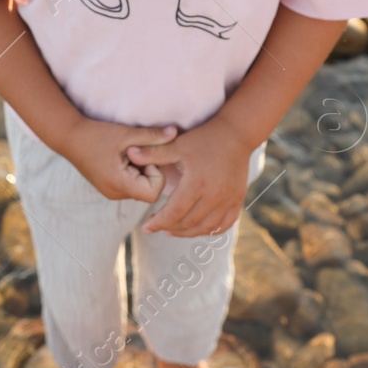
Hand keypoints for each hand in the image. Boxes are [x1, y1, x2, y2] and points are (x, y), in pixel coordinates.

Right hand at [59, 118, 177, 202]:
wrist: (69, 136)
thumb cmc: (97, 134)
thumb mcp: (126, 134)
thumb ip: (152, 137)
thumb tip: (176, 133)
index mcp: (120, 184)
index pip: (154, 193)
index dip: (157, 174)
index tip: (146, 155)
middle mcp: (116, 194)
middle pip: (149, 191)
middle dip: (149, 170)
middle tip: (137, 151)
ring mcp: (111, 192)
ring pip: (140, 188)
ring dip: (141, 170)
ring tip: (129, 152)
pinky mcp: (109, 187)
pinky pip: (131, 185)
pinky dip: (133, 172)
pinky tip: (123, 157)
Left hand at [127, 120, 252, 236]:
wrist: (237, 134)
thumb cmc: (205, 138)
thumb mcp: (177, 144)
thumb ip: (153, 153)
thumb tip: (129, 153)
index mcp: (197, 184)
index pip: (174, 212)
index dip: (158, 223)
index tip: (146, 228)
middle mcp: (214, 196)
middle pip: (188, 223)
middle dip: (169, 228)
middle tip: (157, 226)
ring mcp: (228, 200)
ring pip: (205, 228)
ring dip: (187, 232)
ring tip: (172, 230)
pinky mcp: (237, 201)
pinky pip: (223, 225)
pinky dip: (209, 230)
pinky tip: (197, 228)